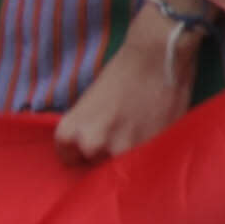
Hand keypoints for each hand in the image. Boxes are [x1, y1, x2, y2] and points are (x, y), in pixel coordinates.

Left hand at [56, 0, 199, 163]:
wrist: (156, 58)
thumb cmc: (122, 73)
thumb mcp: (90, 103)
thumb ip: (88, 128)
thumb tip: (91, 148)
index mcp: (70, 131)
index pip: (68, 159)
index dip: (83, 151)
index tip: (96, 142)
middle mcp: (91, 144)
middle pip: (96, 163)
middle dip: (107, 152)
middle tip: (122, 132)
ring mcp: (120, 150)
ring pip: (121, 165)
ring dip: (129, 154)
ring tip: (140, 132)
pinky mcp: (148, 151)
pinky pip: (144, 161)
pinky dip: (148, 151)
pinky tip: (153, 131)